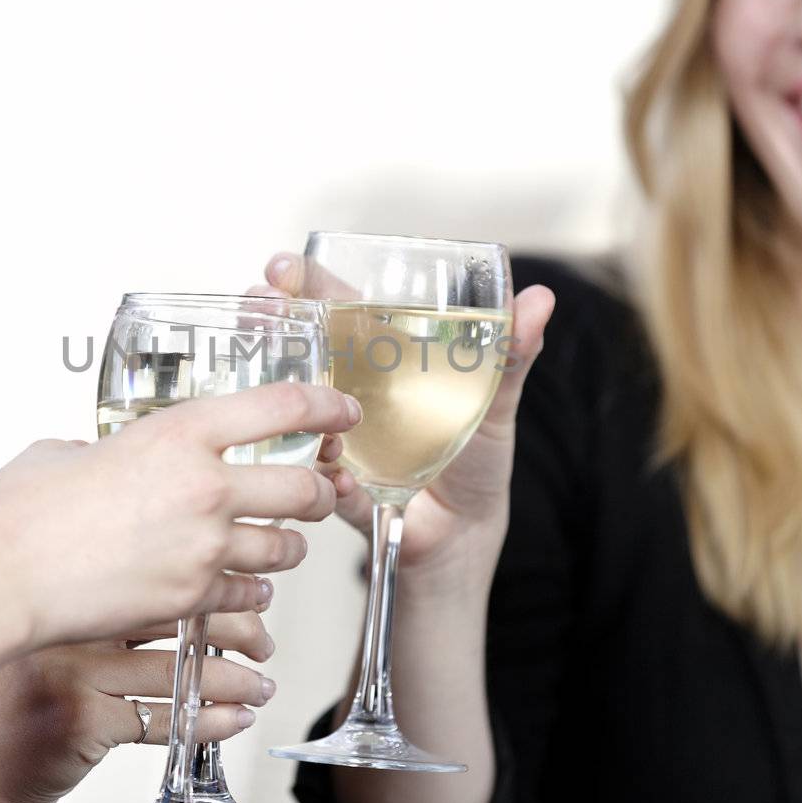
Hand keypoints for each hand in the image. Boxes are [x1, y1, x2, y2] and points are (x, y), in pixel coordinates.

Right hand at [0, 381, 360, 652]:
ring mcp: (205, 547)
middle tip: (315, 492)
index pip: (281, 406)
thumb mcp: (70, 451)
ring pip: (287, 548)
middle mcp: (206, 487)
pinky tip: (234, 587)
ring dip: (286, 546)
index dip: (324, 405)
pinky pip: (249, 594)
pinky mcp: (193, 598)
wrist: (1, 577)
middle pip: (306, 487)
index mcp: (179, 433)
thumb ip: (107, 449)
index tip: (341, 411)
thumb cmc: (21, 513)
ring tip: (271, 543)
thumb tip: (107, 458)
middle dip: (320, 491)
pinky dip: (249, 592)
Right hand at [0, 610, 277, 802]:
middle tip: (265, 641)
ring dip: (232, 680)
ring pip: (175, 670)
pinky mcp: (81, 721)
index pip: (159, 577)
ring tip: (262, 684)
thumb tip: (185, 589)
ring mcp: (73, 673)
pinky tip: (233, 719)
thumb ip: (98, 613)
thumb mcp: (49, 642)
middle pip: (174, 615)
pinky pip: (161, 720)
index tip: (251, 594)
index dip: (215, 587)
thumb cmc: (10, 708)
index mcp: (68, 597)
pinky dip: (206, 722)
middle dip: (234, 628)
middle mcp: (69, 627)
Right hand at [254, 253, 554, 589]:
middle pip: (299, 350)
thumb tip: (542, 300)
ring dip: (282, 400)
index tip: (282, 266)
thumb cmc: (476, 461)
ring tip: (291, 395)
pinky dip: (331, 479)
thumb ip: (513, 353)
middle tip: (260, 302)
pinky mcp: (343, 491)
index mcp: (380, 364)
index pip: (337, 312)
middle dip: (272, 322)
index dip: (306, 285)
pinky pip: (326, 482)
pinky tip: (342, 475)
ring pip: (293, 411)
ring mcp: (338, 441)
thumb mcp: (497, 402)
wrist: (467, 536)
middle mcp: (347, 396)